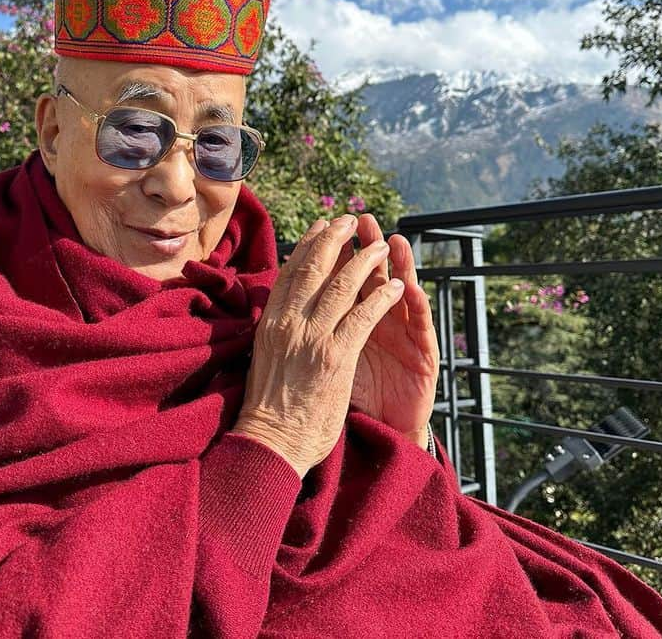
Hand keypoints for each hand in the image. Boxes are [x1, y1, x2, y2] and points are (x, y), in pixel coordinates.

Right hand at [235, 215, 405, 478]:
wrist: (270, 442)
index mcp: (271, 321)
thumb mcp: (264, 355)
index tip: (321, 226)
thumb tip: (282, 306)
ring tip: (381, 245)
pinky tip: (396, 287)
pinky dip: (382, 298)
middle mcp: (288, 322)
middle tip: (351, 220)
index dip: (308, 244)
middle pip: (314, 267)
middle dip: (336, 239)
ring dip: (365, 261)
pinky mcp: (335, 357)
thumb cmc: (268, 406)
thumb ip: (277, 328)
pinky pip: (364, 317)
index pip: (290, 271)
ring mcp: (311, 337)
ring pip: (342, 285)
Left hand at [332, 214, 438, 447]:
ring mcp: (405, 339)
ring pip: (405, 293)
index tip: (323, 225)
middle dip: (366, 247)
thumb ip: (317, 327)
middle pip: (374, 278)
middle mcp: (382, 324)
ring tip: (393, 240)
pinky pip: (421, 327)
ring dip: (400, 265)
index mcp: (353, 323)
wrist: (376, 436)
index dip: (337, 254)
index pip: (345, 280)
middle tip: (360, 219)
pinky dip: (417, 305)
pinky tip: (411, 286)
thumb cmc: (341, 402)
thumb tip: (285, 297)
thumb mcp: (323, 359)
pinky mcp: (424, 359)